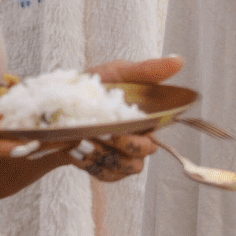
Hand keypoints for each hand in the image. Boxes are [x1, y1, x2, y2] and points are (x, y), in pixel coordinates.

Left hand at [72, 57, 181, 180]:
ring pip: (127, 167)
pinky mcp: (105, 168)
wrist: (55, 105)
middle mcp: (138, 138)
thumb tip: (179, 60)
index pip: (158, 132)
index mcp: (145, 118)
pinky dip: (93, 165)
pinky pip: (107, 175)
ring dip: (106, 156)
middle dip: (125, 144)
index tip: (126, 124)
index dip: (145, 134)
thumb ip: (147, 70)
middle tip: (104, 133)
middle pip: (144, 152)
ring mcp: (122, 156)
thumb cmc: (92, 86)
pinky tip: (77, 152)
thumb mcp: (118, 73)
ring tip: (84, 141)